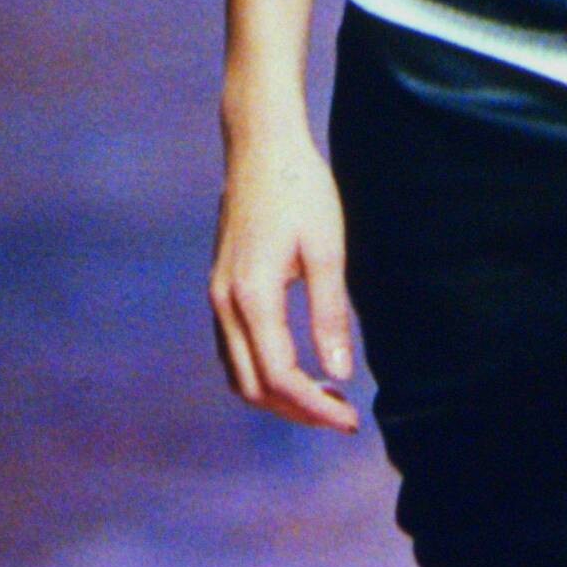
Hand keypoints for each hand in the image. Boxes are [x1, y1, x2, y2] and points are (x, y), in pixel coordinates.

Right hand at [211, 118, 361, 429]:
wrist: (260, 146)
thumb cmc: (300, 190)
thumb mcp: (327, 249)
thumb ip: (330, 313)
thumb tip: (340, 371)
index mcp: (252, 295)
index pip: (279, 376)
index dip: (314, 407)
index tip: (349, 420)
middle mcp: (225, 303)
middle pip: (253, 387)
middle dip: (297, 411)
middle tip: (342, 416)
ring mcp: (217, 297)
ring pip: (238, 374)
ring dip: (279, 396)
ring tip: (325, 398)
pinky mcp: (220, 290)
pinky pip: (234, 352)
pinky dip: (263, 374)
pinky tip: (299, 369)